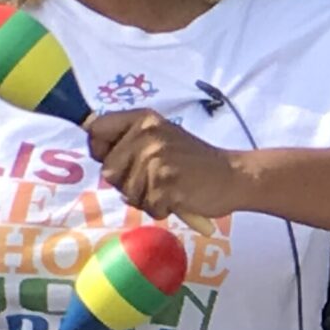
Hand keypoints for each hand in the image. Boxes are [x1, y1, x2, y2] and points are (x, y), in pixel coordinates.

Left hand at [88, 108, 246, 220]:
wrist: (234, 176)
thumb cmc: (193, 160)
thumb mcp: (160, 136)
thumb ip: (129, 141)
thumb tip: (95, 151)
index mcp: (142, 120)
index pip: (96, 129)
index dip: (99, 149)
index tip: (115, 158)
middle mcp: (146, 136)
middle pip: (108, 170)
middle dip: (127, 182)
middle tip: (154, 179)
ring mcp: (156, 161)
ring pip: (127, 192)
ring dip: (146, 198)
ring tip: (169, 187)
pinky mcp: (166, 186)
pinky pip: (147, 207)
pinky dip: (161, 209)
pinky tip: (178, 198)